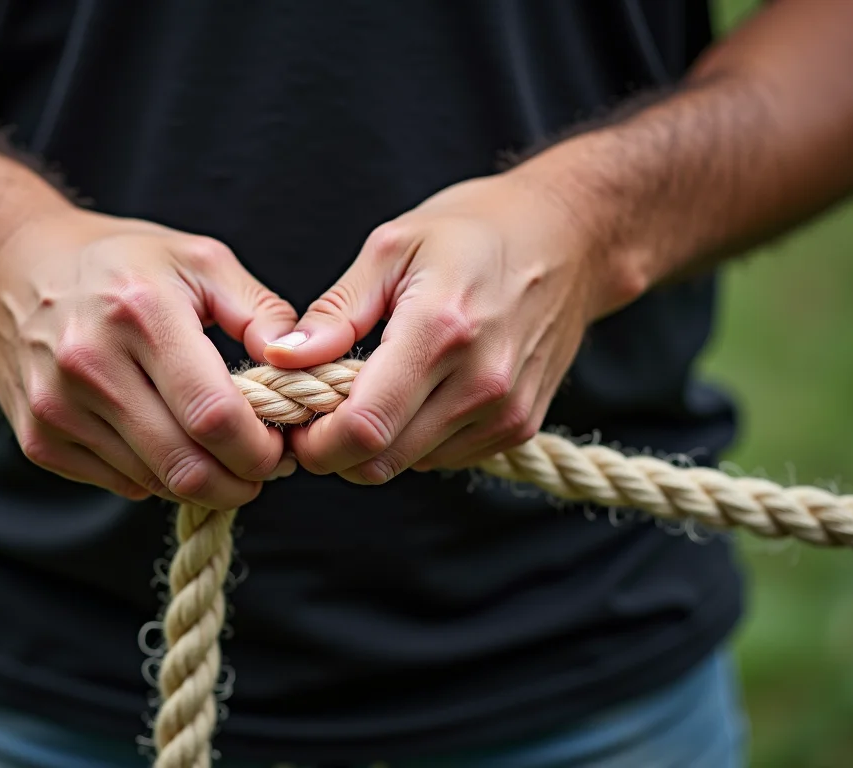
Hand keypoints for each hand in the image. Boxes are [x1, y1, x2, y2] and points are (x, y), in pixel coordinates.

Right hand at [0, 208, 298, 506]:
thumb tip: (303, 365)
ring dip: (202, 481)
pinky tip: (166, 442)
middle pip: (186, 465)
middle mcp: (90, 365)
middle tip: (262, 467)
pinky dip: (156, 476)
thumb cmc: (122, 263)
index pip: (215, 416)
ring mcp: (58, 407)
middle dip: (240, 480)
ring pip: (155, 483)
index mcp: (141, 314)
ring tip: (219, 452)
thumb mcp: (199, 261)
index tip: (283, 447)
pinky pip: (120, 485)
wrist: (13, 270)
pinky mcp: (39, 438)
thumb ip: (261, 312)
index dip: (261, 448)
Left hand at [264, 171, 640, 483]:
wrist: (571, 240)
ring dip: (374, 443)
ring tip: (369, 389)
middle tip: (316, 412)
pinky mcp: (520, 427)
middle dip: (333, 450)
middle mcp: (481, 381)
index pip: (363, 427)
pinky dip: (413, 439)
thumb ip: (335, 312)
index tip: (292, 423)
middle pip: (380, 461)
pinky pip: (443, 458)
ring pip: (409, 465)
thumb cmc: (472, 232)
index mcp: (441, 330)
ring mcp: (506, 410)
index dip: (314, 442)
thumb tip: (281, 358)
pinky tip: (414, 393)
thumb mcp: (391, 248)